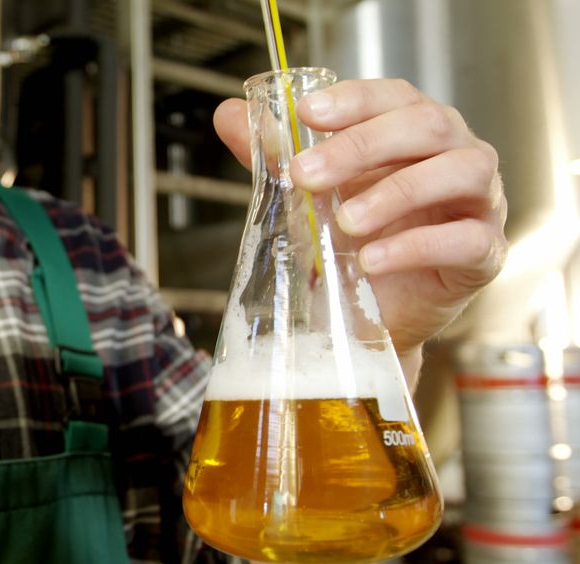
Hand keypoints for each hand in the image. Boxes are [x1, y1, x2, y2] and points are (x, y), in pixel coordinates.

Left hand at [214, 78, 506, 360]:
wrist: (366, 316)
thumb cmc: (347, 242)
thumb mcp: (307, 197)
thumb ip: (274, 155)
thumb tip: (228, 115)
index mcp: (414, 131)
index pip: (393, 96)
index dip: (353, 100)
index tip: (307, 114)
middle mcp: (456, 154)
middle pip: (425, 126)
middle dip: (362, 146)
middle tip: (306, 175)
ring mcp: (480, 202)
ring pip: (459, 172)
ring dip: (396, 192)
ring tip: (343, 222)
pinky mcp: (485, 254)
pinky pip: (466, 240)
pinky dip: (417, 247)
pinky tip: (372, 260)